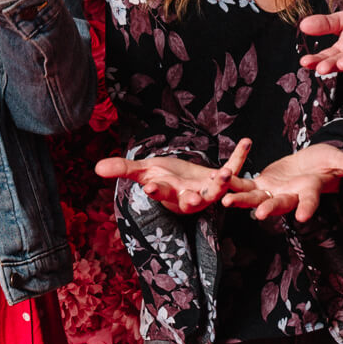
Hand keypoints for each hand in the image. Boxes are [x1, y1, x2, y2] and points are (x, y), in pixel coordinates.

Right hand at [94, 137, 256, 213]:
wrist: (183, 180)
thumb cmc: (161, 177)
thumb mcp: (142, 171)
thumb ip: (122, 169)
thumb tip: (96, 168)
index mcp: (169, 196)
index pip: (160, 194)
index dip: (156, 191)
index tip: (150, 186)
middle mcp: (190, 198)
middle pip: (192, 202)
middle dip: (192, 199)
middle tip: (192, 197)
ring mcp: (209, 191)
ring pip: (216, 191)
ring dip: (221, 183)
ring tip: (223, 173)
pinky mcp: (223, 180)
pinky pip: (234, 169)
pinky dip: (240, 156)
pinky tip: (247, 141)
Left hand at [221, 142, 342, 223]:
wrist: (308, 164)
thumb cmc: (326, 162)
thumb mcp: (339, 160)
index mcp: (310, 190)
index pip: (310, 200)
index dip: (308, 207)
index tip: (304, 216)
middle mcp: (290, 196)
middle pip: (280, 204)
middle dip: (270, 210)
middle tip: (259, 216)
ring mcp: (273, 193)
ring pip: (256, 199)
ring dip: (242, 201)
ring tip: (227, 202)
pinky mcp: (259, 185)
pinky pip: (244, 184)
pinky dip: (232, 184)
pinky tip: (218, 184)